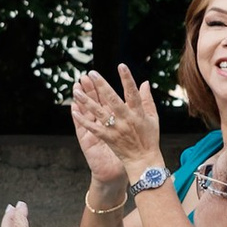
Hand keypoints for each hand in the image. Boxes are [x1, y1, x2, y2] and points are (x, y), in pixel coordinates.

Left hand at [70, 64, 163, 183]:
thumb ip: (147, 99)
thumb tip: (144, 82)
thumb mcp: (153, 118)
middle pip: (112, 99)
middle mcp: (126, 119)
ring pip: (99, 112)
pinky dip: (83, 120)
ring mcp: (116, 129)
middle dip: (101, 85)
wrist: (143, 160)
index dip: (127, 79)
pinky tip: (74, 110)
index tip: (121, 65)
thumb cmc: (149, 138)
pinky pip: (93, 127)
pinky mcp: (107, 138)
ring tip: (77, 89)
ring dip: (87, 100)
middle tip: (92, 73)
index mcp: (138, 113)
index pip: (132, 93)